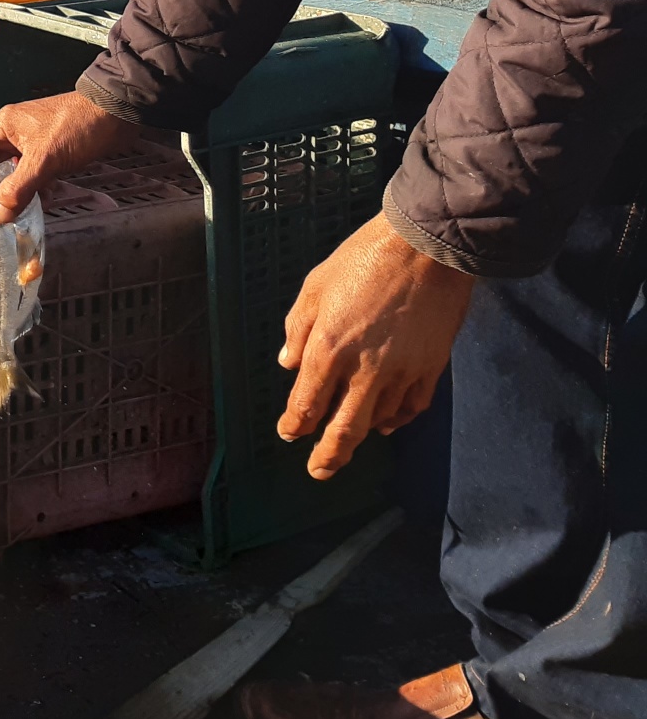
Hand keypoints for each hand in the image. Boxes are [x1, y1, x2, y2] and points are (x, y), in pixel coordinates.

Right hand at [0, 91, 148, 220]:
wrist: (117, 112)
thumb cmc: (78, 125)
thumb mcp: (44, 160)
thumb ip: (19, 188)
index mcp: (5, 125)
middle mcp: (15, 131)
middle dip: (0, 188)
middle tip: (6, 210)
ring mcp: (35, 139)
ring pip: (17, 169)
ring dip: (21, 189)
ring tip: (29, 206)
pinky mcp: (53, 148)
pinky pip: (36, 171)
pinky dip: (39, 185)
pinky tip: (50, 196)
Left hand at [277, 213, 473, 478]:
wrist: (426, 247)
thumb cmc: (363, 259)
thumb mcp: (314, 286)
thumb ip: (297, 329)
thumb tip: (288, 364)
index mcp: (328, 348)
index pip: (307, 404)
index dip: (296, 425)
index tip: (289, 434)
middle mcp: (364, 369)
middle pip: (344, 429)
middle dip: (328, 456)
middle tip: (318, 471)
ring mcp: (401, 372)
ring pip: (378, 422)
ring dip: (361, 437)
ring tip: (347, 446)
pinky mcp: (431, 368)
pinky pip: (412, 408)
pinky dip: (397, 421)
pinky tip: (387, 425)